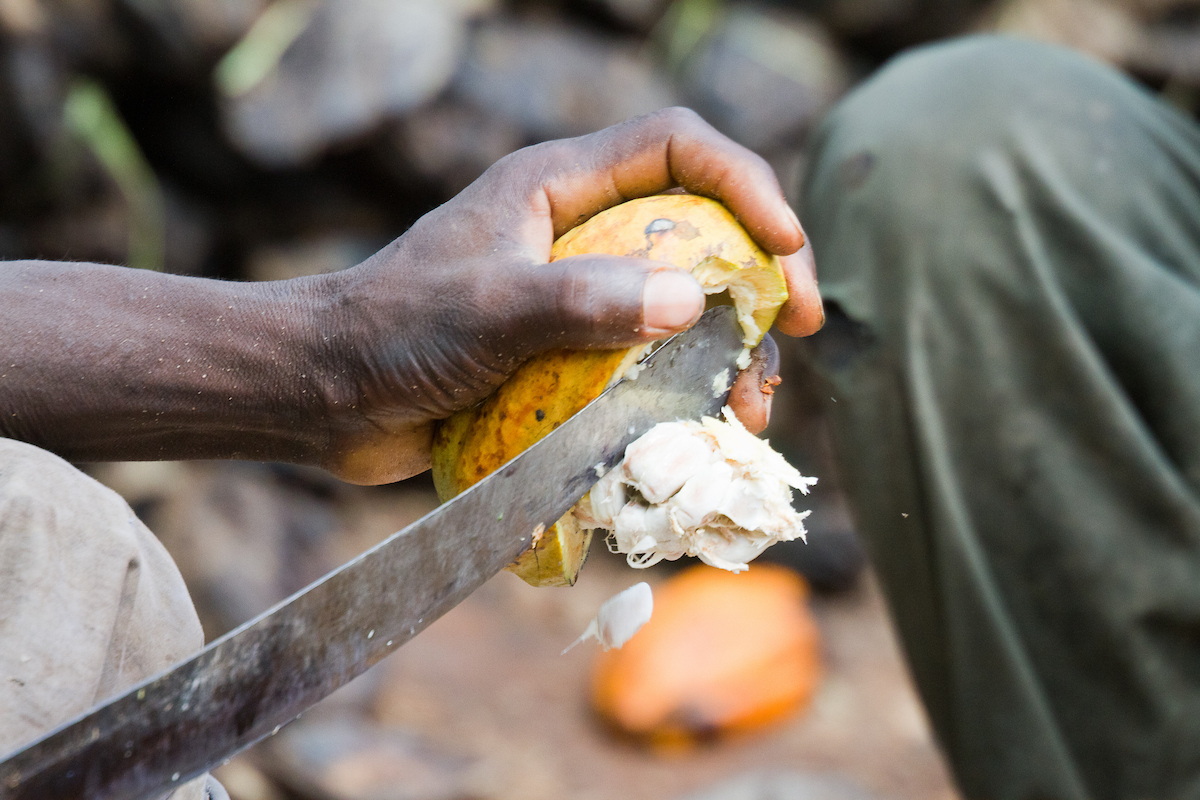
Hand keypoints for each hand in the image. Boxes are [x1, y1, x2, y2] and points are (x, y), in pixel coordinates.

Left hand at [318, 108, 821, 482]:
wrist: (328, 395)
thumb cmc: (391, 333)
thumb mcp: (488, 311)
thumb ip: (584, 301)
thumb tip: (695, 303)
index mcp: (559, 186)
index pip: (678, 148)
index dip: (745, 185)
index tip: (787, 247)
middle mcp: (578, 232)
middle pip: (701, 229)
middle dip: (760, 277)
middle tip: (802, 330)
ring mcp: (577, 295)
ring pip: (685, 306)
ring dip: (730, 351)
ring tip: (754, 406)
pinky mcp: (569, 354)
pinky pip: (649, 361)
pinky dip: (686, 393)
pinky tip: (706, 430)